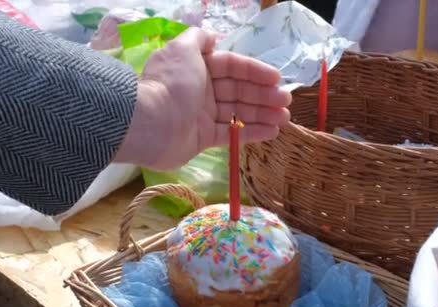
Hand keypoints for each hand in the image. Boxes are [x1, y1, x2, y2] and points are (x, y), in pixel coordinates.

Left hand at [114, 27, 291, 169]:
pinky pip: (233, 133)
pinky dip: (252, 133)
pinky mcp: (203, 138)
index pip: (233, 67)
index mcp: (198, 67)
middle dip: (264, 95)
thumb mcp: (183, 49)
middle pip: (239, 90)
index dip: (255, 71)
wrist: (151, 123)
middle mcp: (201, 90)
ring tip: (285, 118)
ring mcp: (203, 115)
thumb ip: (198, 39)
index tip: (277, 79)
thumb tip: (212, 36)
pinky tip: (272, 132)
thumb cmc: (172, 84)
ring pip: (239, 112)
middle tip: (286, 101)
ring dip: (263, 114)